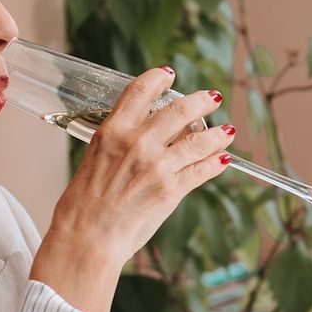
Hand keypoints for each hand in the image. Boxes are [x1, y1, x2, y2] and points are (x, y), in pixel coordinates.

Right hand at [35, 67, 234, 311]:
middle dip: (201, 101)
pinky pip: (202, 169)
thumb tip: (147, 135)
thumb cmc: (84, 204)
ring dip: (218, 134)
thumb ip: (120, 142)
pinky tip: (223, 160)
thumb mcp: (95, 158)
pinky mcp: (171, 189)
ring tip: (227, 131)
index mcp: (112, 130)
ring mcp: (157, 165)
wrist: (87, 236)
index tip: (169, 75)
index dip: (158, 79)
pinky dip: (216, 163)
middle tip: (212, 98)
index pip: (140, 90)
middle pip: (180, 109)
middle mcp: (137, 142)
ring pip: (199, 140)